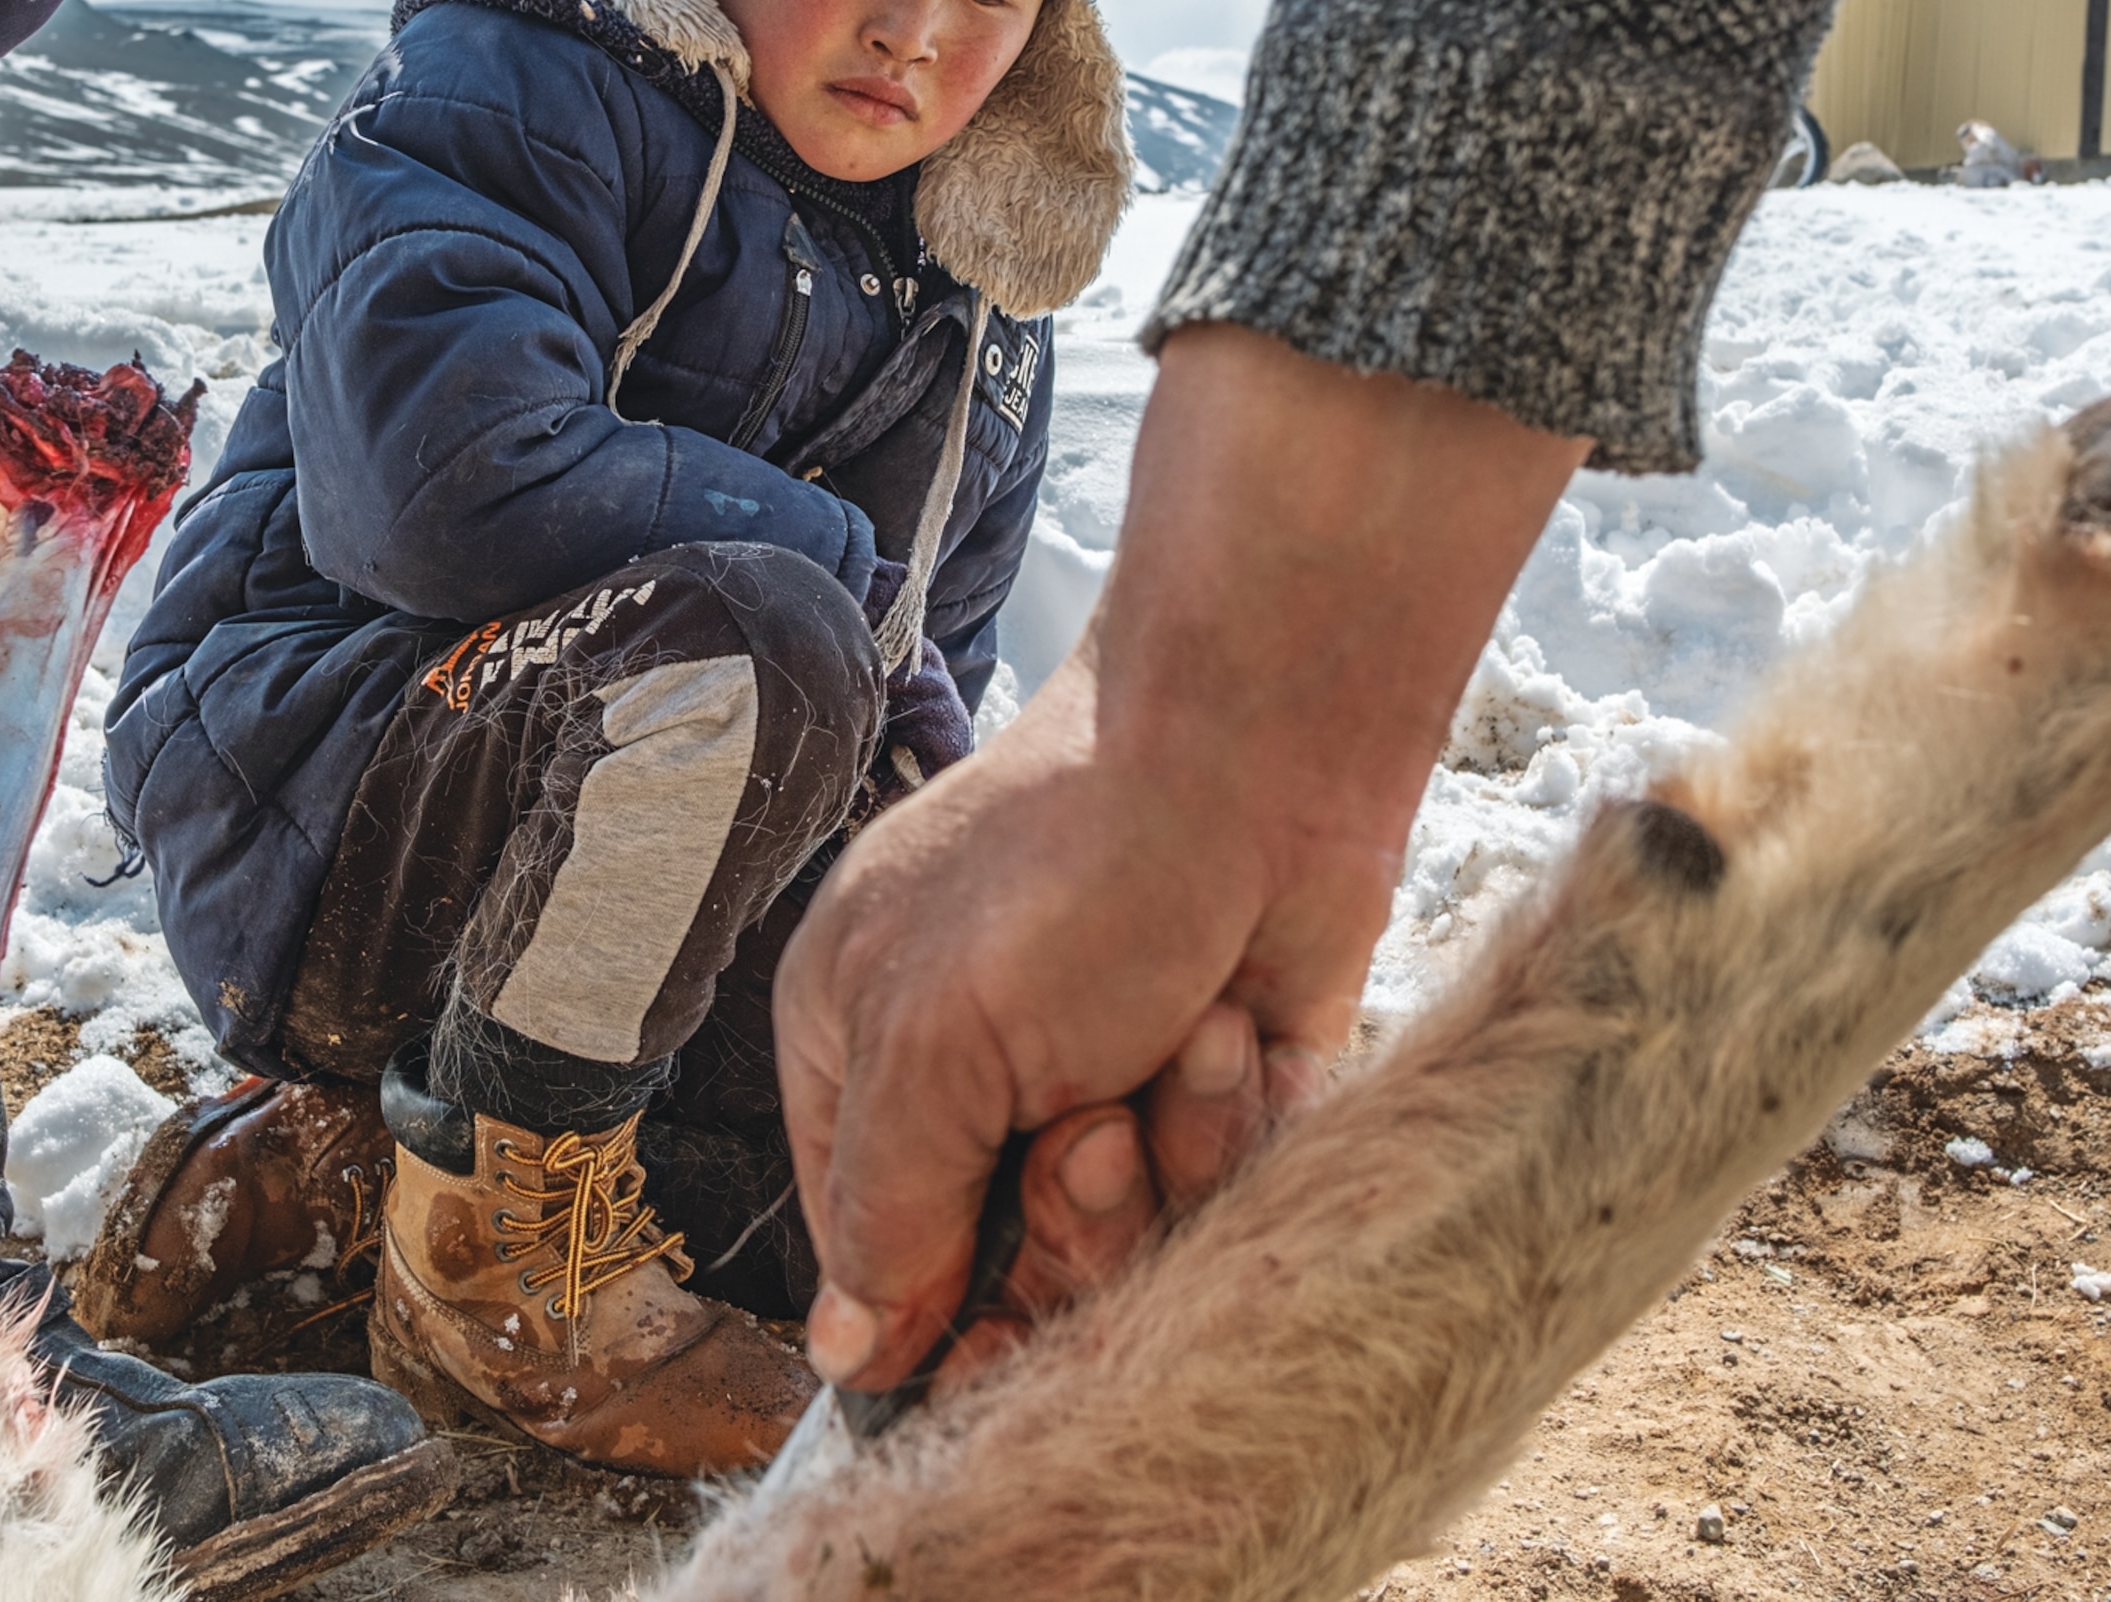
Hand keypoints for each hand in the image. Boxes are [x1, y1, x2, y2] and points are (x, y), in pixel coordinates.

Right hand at [776, 324, 1591, 1393]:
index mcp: (855, 1046)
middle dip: (1066, 1223)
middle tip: (1095, 1136)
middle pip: (1004, 1267)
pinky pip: (1216, 1191)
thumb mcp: (934, 1047)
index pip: (864, 1249)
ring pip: (1123, 1237)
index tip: (984, 1346)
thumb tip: (843, 1358)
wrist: (1267, 754)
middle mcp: (968, 1073)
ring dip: (1162, 1159)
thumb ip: (885, 1212)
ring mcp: (1096, 1079)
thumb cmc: (1074, 871)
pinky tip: (1240, 1031)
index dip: (927, 1313)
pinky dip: (1234, 1120)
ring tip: (1180, 1043)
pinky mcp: (1211, 1090)